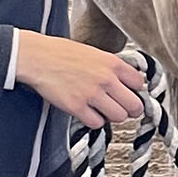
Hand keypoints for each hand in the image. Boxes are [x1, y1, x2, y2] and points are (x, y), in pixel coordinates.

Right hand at [14, 30, 146, 128]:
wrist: (37, 57)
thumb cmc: (62, 53)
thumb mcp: (94, 53)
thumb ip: (111, 68)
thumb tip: (125, 82)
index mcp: (112, 63)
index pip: (139, 83)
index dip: (135, 91)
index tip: (131, 94)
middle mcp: (106, 79)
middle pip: (134, 105)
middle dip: (131, 109)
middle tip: (124, 109)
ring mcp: (92, 94)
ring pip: (119, 116)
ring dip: (113, 116)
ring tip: (104, 111)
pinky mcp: (77, 107)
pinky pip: (97, 123)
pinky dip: (95, 121)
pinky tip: (89, 113)